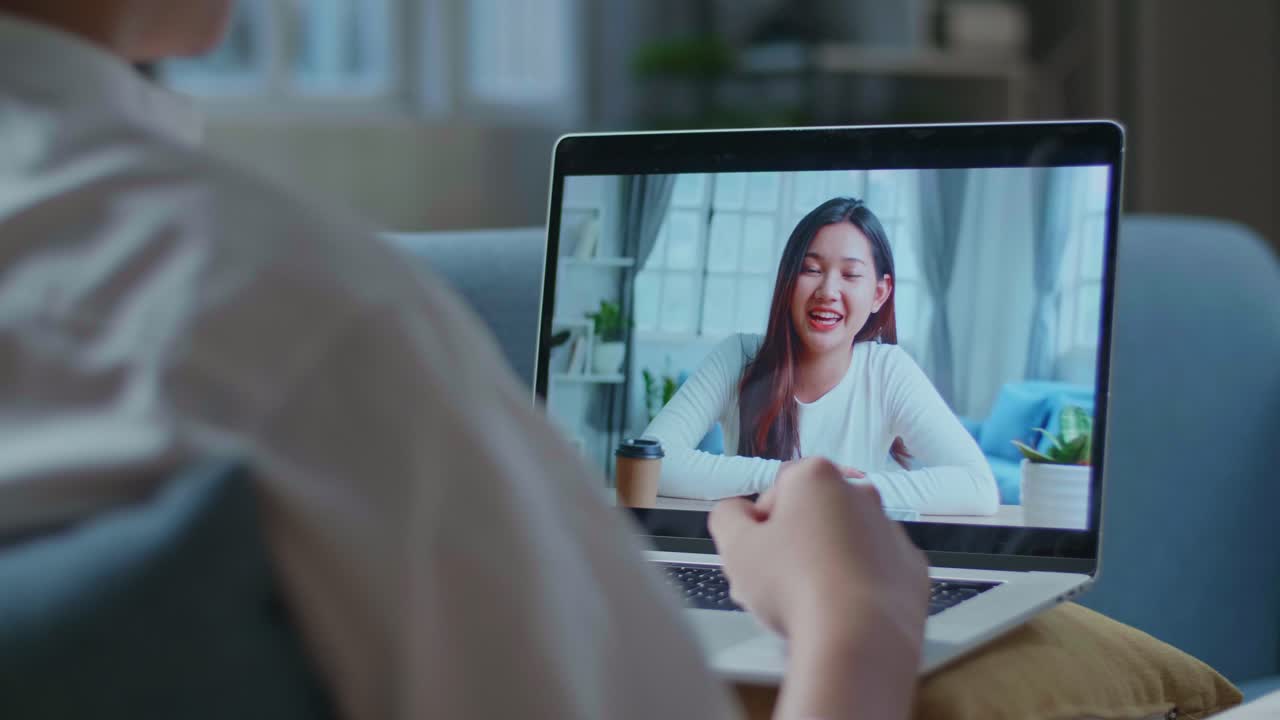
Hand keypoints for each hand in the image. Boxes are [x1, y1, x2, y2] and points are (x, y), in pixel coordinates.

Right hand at [709, 458, 928, 719]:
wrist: (858, 640)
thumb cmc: (795, 587)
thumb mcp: (735, 546)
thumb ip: (727, 516)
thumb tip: (736, 512)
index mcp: (816, 477)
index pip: (777, 489)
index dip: (760, 523)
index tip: (756, 553)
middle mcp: (860, 494)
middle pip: (812, 515)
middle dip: (791, 543)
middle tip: (774, 582)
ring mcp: (890, 531)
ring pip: (844, 542)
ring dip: (823, 564)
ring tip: (805, 604)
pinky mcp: (910, 568)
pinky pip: (873, 570)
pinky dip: (857, 585)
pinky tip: (838, 611)